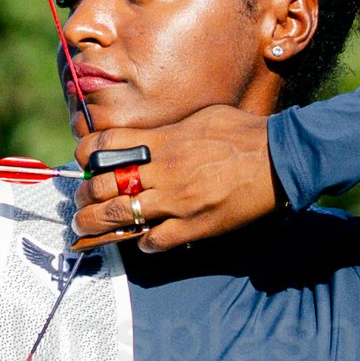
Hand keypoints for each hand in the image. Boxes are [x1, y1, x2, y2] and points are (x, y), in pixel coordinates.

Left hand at [71, 103, 278, 260]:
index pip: (106, 145)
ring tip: (86, 229)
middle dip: (84, 196)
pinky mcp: (194, 226)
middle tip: (79, 203)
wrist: (280, 159)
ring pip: (119, 216)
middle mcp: (163, 170)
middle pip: (103, 185)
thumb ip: (170, 129)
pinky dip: (142, 242)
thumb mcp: (201, 118)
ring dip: (97, 225)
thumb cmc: (244, 133)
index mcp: (163, 140)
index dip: (87, 155)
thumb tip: (151, 135)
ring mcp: (177, 201)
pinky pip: (155, 240)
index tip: (83, 162)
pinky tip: (141, 241)